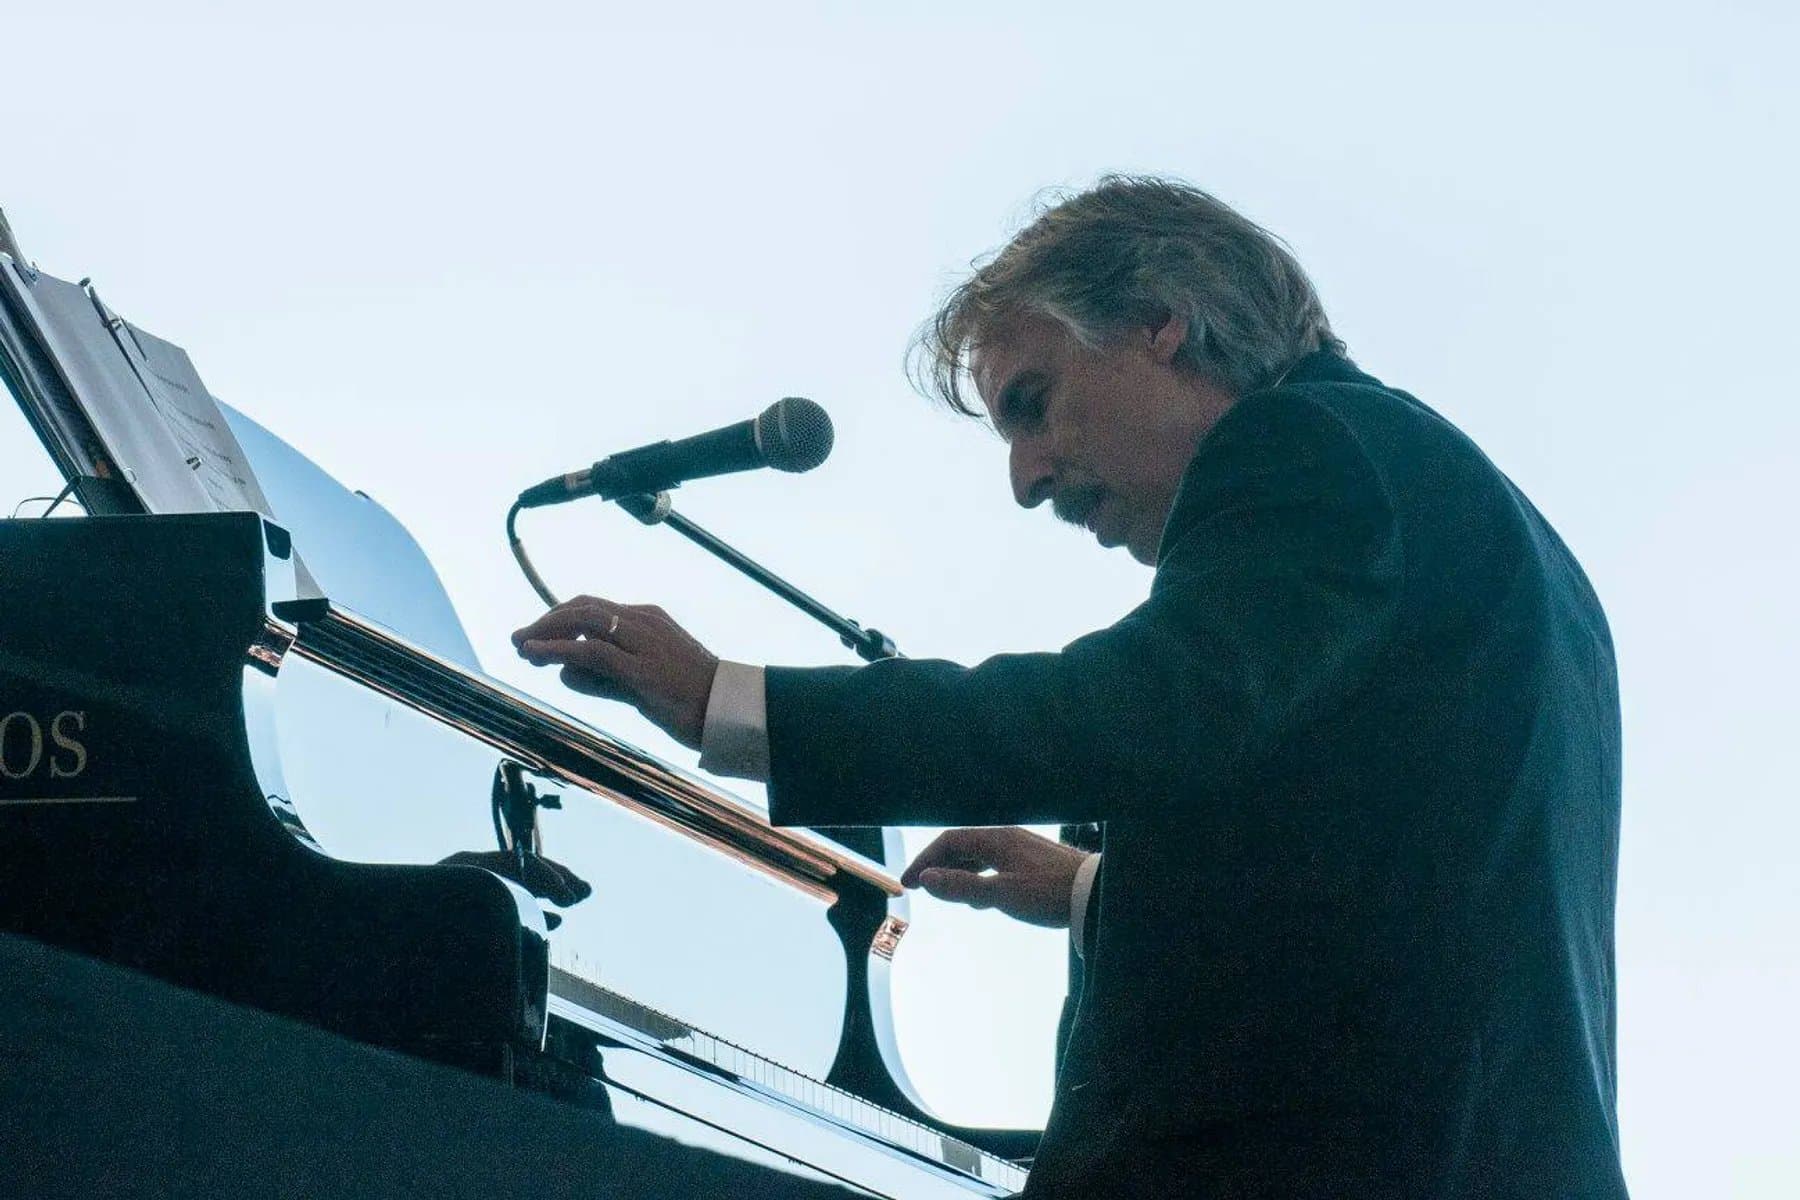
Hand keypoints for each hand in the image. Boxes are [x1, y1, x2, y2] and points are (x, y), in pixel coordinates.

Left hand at [512, 596, 717, 749]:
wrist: (730, 714)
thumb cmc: (693, 703)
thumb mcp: (639, 686)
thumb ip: (602, 678)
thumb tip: (563, 672)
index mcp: (649, 620)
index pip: (595, 609)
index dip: (560, 619)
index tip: (535, 637)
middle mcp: (645, 622)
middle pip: (583, 607)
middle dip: (546, 621)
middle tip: (519, 640)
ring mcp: (644, 642)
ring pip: (584, 621)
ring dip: (545, 631)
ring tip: (521, 647)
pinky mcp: (641, 669)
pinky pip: (591, 650)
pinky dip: (557, 649)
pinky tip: (535, 654)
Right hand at [900, 826, 1089, 927]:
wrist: (1094, 893)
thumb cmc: (1049, 893)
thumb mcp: (1001, 893)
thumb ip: (962, 886)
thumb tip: (926, 879)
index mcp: (996, 839)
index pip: (949, 842)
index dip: (925, 860)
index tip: (908, 882)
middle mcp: (1006, 838)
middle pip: (963, 846)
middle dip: (939, 866)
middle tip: (921, 887)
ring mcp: (1021, 849)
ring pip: (980, 856)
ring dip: (959, 872)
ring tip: (947, 894)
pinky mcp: (1033, 863)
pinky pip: (996, 865)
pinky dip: (979, 877)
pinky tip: (981, 898)